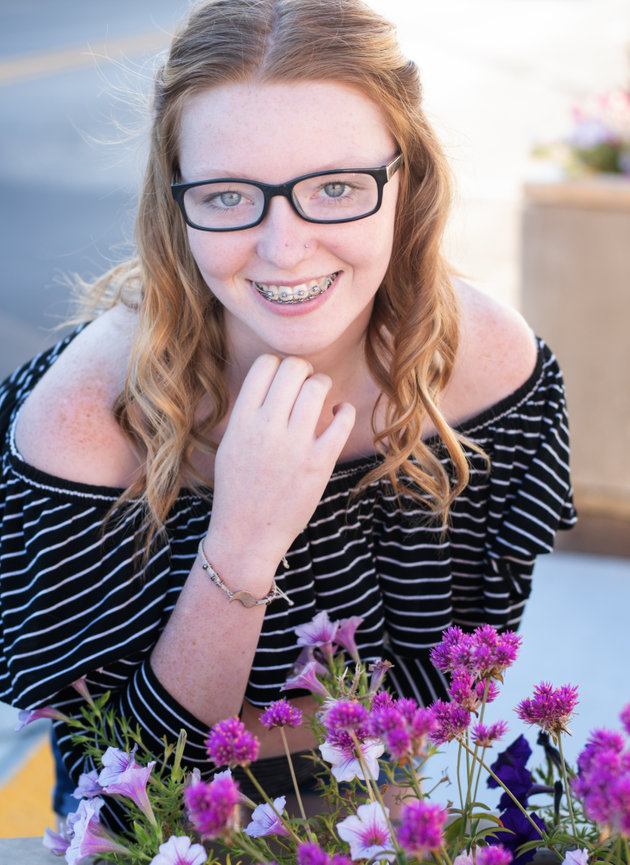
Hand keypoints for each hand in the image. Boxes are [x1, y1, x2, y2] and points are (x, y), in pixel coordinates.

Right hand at [206, 354, 355, 579]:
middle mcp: (266, 428)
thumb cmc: (238, 488)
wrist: (246, 534)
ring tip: (321, 399)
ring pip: (318, 387)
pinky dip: (344, 410)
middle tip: (305, 383)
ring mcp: (294, 445)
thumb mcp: (230, 444)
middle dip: (303, 370)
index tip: (283, 379)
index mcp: (241, 421)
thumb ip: (249, 411)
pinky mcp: (320, 462)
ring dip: (322, 385)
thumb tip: (275, 378)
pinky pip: (342, 419)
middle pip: (293, 368)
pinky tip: (338, 415)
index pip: (264, 365)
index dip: (278, 365)